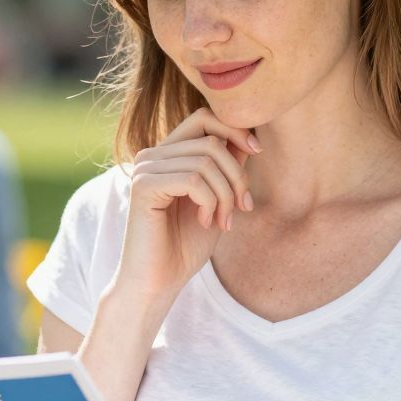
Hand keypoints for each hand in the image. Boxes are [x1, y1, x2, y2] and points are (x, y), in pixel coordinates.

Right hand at [118, 108, 259, 300]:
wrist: (158, 283)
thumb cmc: (185, 246)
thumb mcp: (217, 200)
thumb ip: (227, 167)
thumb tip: (248, 137)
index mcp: (167, 154)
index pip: (205, 118)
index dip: (235, 130)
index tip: (257, 152)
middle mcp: (152, 155)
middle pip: (211, 140)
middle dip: (237, 175)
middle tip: (243, 207)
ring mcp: (145, 168)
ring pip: (206, 161)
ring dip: (226, 194)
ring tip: (223, 221)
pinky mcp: (143, 185)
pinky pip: (193, 179)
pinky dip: (210, 202)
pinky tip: (206, 222)